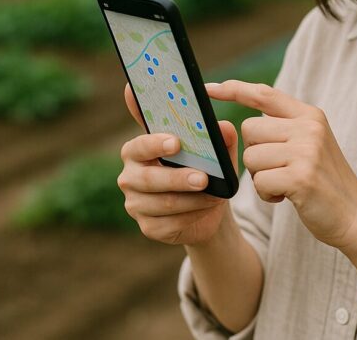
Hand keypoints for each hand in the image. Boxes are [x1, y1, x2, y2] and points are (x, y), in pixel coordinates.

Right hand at [117, 83, 238, 245]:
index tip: (176, 143)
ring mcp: (135, 205)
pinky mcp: (149, 227)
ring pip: (164, 203)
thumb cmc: (203, 172)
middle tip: (203, 178)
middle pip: (149, 178)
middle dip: (178, 178)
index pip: (139, 146)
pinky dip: (193, 215)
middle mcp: (130, 178)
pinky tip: (207, 208)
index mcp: (137, 151)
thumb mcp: (215, 155)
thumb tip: (225, 128)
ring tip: (215, 196)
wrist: (207, 209)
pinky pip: (170, 223)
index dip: (155, 144)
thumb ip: (220, 139)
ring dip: (193, 200)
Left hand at [205, 80, 356, 251]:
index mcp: (310, 115)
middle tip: (279, 170)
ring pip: (251, 158)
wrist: (356, 217)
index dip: (233, 89)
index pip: (264, 94)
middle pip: (248, 130)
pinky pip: (259, 182)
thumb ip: (284, 129)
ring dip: (260, 178)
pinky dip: (267, 195)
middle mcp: (309, 127)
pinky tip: (287, 197)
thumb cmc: (324, 183)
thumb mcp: (310, 145)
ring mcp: (307, 151)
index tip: (207, 88)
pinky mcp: (301, 177)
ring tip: (286, 185)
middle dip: (254, 155)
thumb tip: (246, 124)